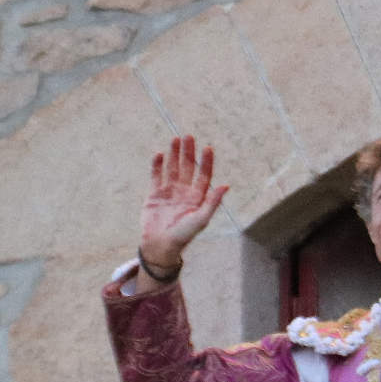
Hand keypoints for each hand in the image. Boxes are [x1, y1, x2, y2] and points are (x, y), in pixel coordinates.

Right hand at [139, 135, 228, 270]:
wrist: (161, 245)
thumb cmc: (184, 235)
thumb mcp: (201, 219)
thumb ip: (213, 202)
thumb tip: (226, 185)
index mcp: (197, 197)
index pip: (203, 175)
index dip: (206, 162)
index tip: (207, 148)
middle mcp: (184, 192)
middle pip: (188, 167)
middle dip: (189, 152)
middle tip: (189, 136)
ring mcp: (169, 192)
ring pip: (172, 168)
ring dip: (174, 154)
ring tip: (176, 139)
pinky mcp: (154, 195)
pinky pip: (156, 176)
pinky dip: (158, 166)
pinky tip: (160, 154)